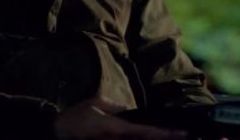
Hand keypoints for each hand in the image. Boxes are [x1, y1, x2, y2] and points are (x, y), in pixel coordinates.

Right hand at [53, 96, 187, 139]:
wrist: (54, 134)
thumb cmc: (75, 117)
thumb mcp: (96, 103)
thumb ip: (116, 106)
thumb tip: (129, 111)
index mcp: (115, 129)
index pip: (146, 133)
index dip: (165, 134)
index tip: (182, 133)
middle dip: (163, 139)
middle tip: (184, 136)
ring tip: (172, 136)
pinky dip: (142, 139)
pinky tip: (152, 136)